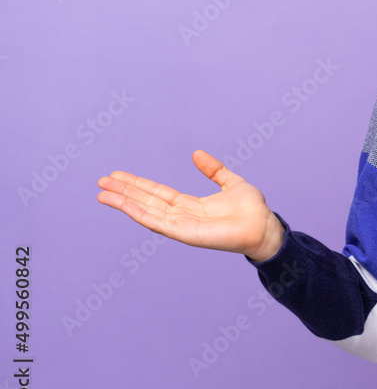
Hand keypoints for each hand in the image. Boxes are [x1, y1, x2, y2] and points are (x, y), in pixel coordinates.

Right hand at [96, 150, 284, 261]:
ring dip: (124, 202)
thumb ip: (213, 169)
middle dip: (124, 192)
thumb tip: (197, 154)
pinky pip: (157, 223)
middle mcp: (182, 216)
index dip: (137, 184)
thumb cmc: (252, 209)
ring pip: (146, 212)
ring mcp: (182, 226)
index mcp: (190, 206)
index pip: (157, 193)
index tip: (117, 176)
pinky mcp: (185, 234)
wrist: (264, 225)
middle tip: (101, 182)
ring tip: (102, 193)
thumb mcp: (230, 182)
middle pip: (146, 202)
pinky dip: (138, 213)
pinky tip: (123, 204)